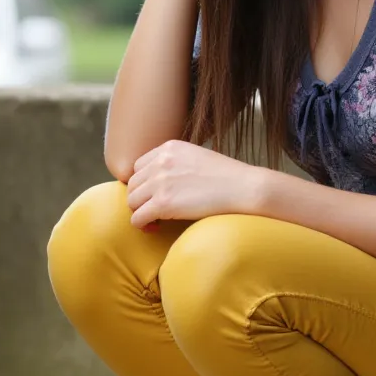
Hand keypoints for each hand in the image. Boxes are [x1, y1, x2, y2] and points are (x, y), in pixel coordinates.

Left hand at [127, 140, 265, 228]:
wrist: (244, 188)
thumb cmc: (228, 177)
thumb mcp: (197, 157)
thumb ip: (176, 162)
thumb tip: (164, 181)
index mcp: (169, 148)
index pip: (139, 166)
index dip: (144, 184)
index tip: (155, 195)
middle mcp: (161, 161)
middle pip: (132, 184)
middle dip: (141, 199)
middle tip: (155, 211)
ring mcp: (160, 182)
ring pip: (131, 201)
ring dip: (141, 212)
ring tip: (156, 220)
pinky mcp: (163, 203)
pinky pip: (137, 218)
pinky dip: (142, 225)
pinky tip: (156, 227)